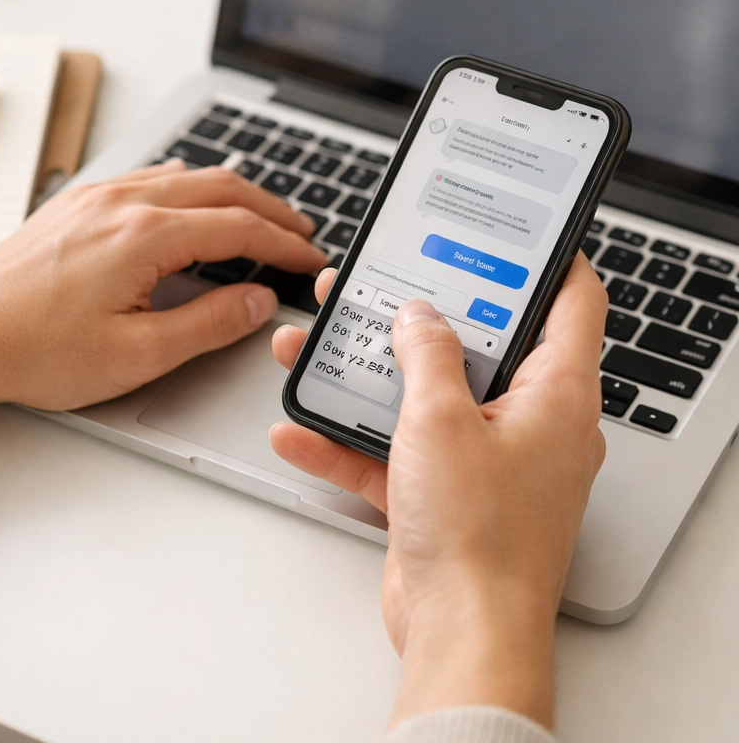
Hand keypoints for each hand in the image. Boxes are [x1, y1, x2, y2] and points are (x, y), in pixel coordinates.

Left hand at [0, 158, 324, 408]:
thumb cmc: (33, 350)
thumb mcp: (137, 354)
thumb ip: (208, 323)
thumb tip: (256, 301)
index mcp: (144, 235)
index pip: (239, 227)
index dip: (284, 243)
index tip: (309, 258)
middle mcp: (121, 201)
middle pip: (220, 186)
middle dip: (270, 208)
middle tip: (300, 232)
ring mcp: (94, 196)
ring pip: (184, 175)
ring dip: (231, 193)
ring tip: (258, 217)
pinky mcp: (74, 204)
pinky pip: (148, 178)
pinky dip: (188, 187)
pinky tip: (190, 203)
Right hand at [270, 254, 606, 727]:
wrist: (460, 634)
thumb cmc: (479, 537)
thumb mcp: (441, 419)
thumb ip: (426, 353)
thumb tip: (417, 314)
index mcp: (554, 394)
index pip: (570, 304)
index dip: (546, 261)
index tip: (510, 235)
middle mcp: (525, 422)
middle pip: (475, 346)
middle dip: (417, 316)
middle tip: (380, 286)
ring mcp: (482, 459)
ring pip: (421, 396)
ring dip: (364, 374)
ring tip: (315, 345)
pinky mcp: (443, 493)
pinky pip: (392, 450)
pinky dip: (347, 439)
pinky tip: (298, 428)